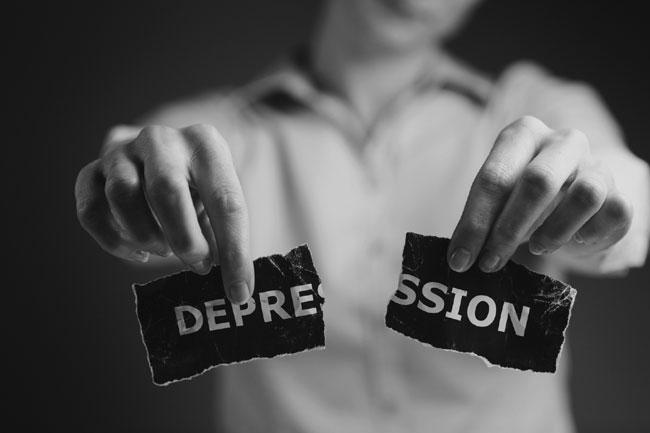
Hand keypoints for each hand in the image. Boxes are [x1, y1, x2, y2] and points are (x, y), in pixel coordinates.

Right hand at [75, 124, 252, 302]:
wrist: (163, 154)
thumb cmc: (200, 186)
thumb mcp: (220, 200)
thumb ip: (223, 235)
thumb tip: (234, 285)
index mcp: (205, 144)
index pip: (225, 199)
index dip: (234, 250)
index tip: (239, 291)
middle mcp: (161, 140)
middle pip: (165, 188)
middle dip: (184, 237)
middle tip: (197, 264)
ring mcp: (122, 152)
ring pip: (122, 194)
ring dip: (145, 234)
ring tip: (164, 250)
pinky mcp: (92, 171)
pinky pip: (90, 209)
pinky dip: (112, 240)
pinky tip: (138, 253)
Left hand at [448, 116, 632, 272]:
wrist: (573, 200)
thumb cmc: (524, 200)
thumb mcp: (496, 202)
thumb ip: (479, 222)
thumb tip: (459, 258)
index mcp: (522, 135)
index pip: (494, 177)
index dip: (475, 221)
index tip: (460, 259)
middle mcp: (562, 141)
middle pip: (537, 181)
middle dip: (508, 229)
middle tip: (489, 262)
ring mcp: (595, 164)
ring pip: (583, 195)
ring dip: (554, 230)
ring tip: (537, 248)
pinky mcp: (620, 191)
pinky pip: (614, 212)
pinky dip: (590, 233)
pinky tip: (575, 241)